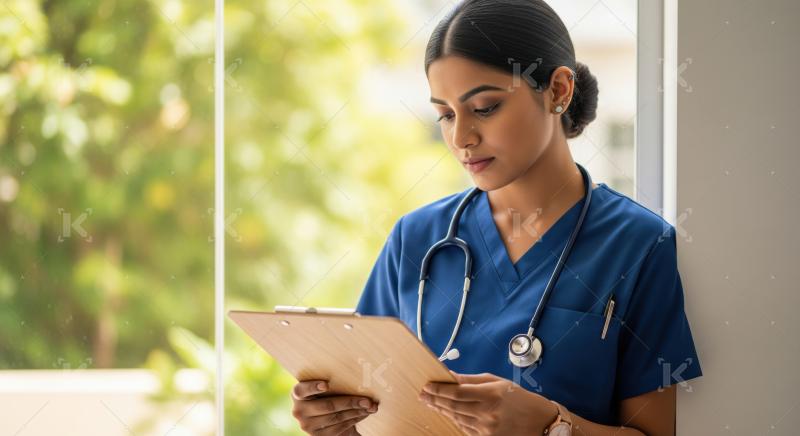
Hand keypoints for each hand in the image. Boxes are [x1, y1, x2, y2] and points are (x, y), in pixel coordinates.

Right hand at [291, 379, 378, 435]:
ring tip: (370, 406)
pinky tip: (364, 413)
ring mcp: (307, 425)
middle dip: (350, 402)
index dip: (312, 387)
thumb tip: (358, 375)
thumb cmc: (327, 395)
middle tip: (367, 400)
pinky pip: (339, 427)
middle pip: (327, 405)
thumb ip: (331, 382)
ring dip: (356, 411)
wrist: (326, 419)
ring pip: (337, 417)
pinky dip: (354, 419)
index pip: (301, 390)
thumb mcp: (324, 389)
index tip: (326, 385)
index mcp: (297, 394)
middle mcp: (299, 411)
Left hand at [418, 371, 558, 435]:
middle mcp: (487, 413)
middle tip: (423, 395)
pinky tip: (447, 413)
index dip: (439, 389)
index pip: (457, 391)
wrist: (541, 423)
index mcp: (490, 395)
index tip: (427, 385)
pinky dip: (455, 420)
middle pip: (453, 406)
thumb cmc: (520, 399)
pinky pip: (465, 429)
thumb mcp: (498, 382)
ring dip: (442, 410)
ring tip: (431, 403)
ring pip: (456, 418)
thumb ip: (472, 380)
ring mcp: (487, 429)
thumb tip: (451, 375)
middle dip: (435, 399)